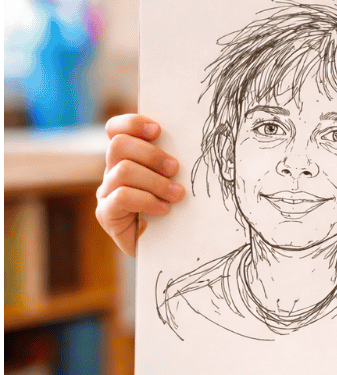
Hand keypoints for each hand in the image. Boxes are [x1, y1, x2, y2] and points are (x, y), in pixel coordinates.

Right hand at [96, 114, 185, 256]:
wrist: (169, 250)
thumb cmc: (177, 212)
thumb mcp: (176, 182)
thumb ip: (173, 164)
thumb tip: (194, 143)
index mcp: (127, 158)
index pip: (116, 129)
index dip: (133, 123)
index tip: (158, 130)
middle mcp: (112, 171)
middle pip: (119, 145)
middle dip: (151, 155)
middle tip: (175, 169)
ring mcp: (106, 192)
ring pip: (123, 170)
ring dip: (155, 181)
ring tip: (177, 194)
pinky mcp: (106, 214)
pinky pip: (122, 196)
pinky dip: (146, 200)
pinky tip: (163, 209)